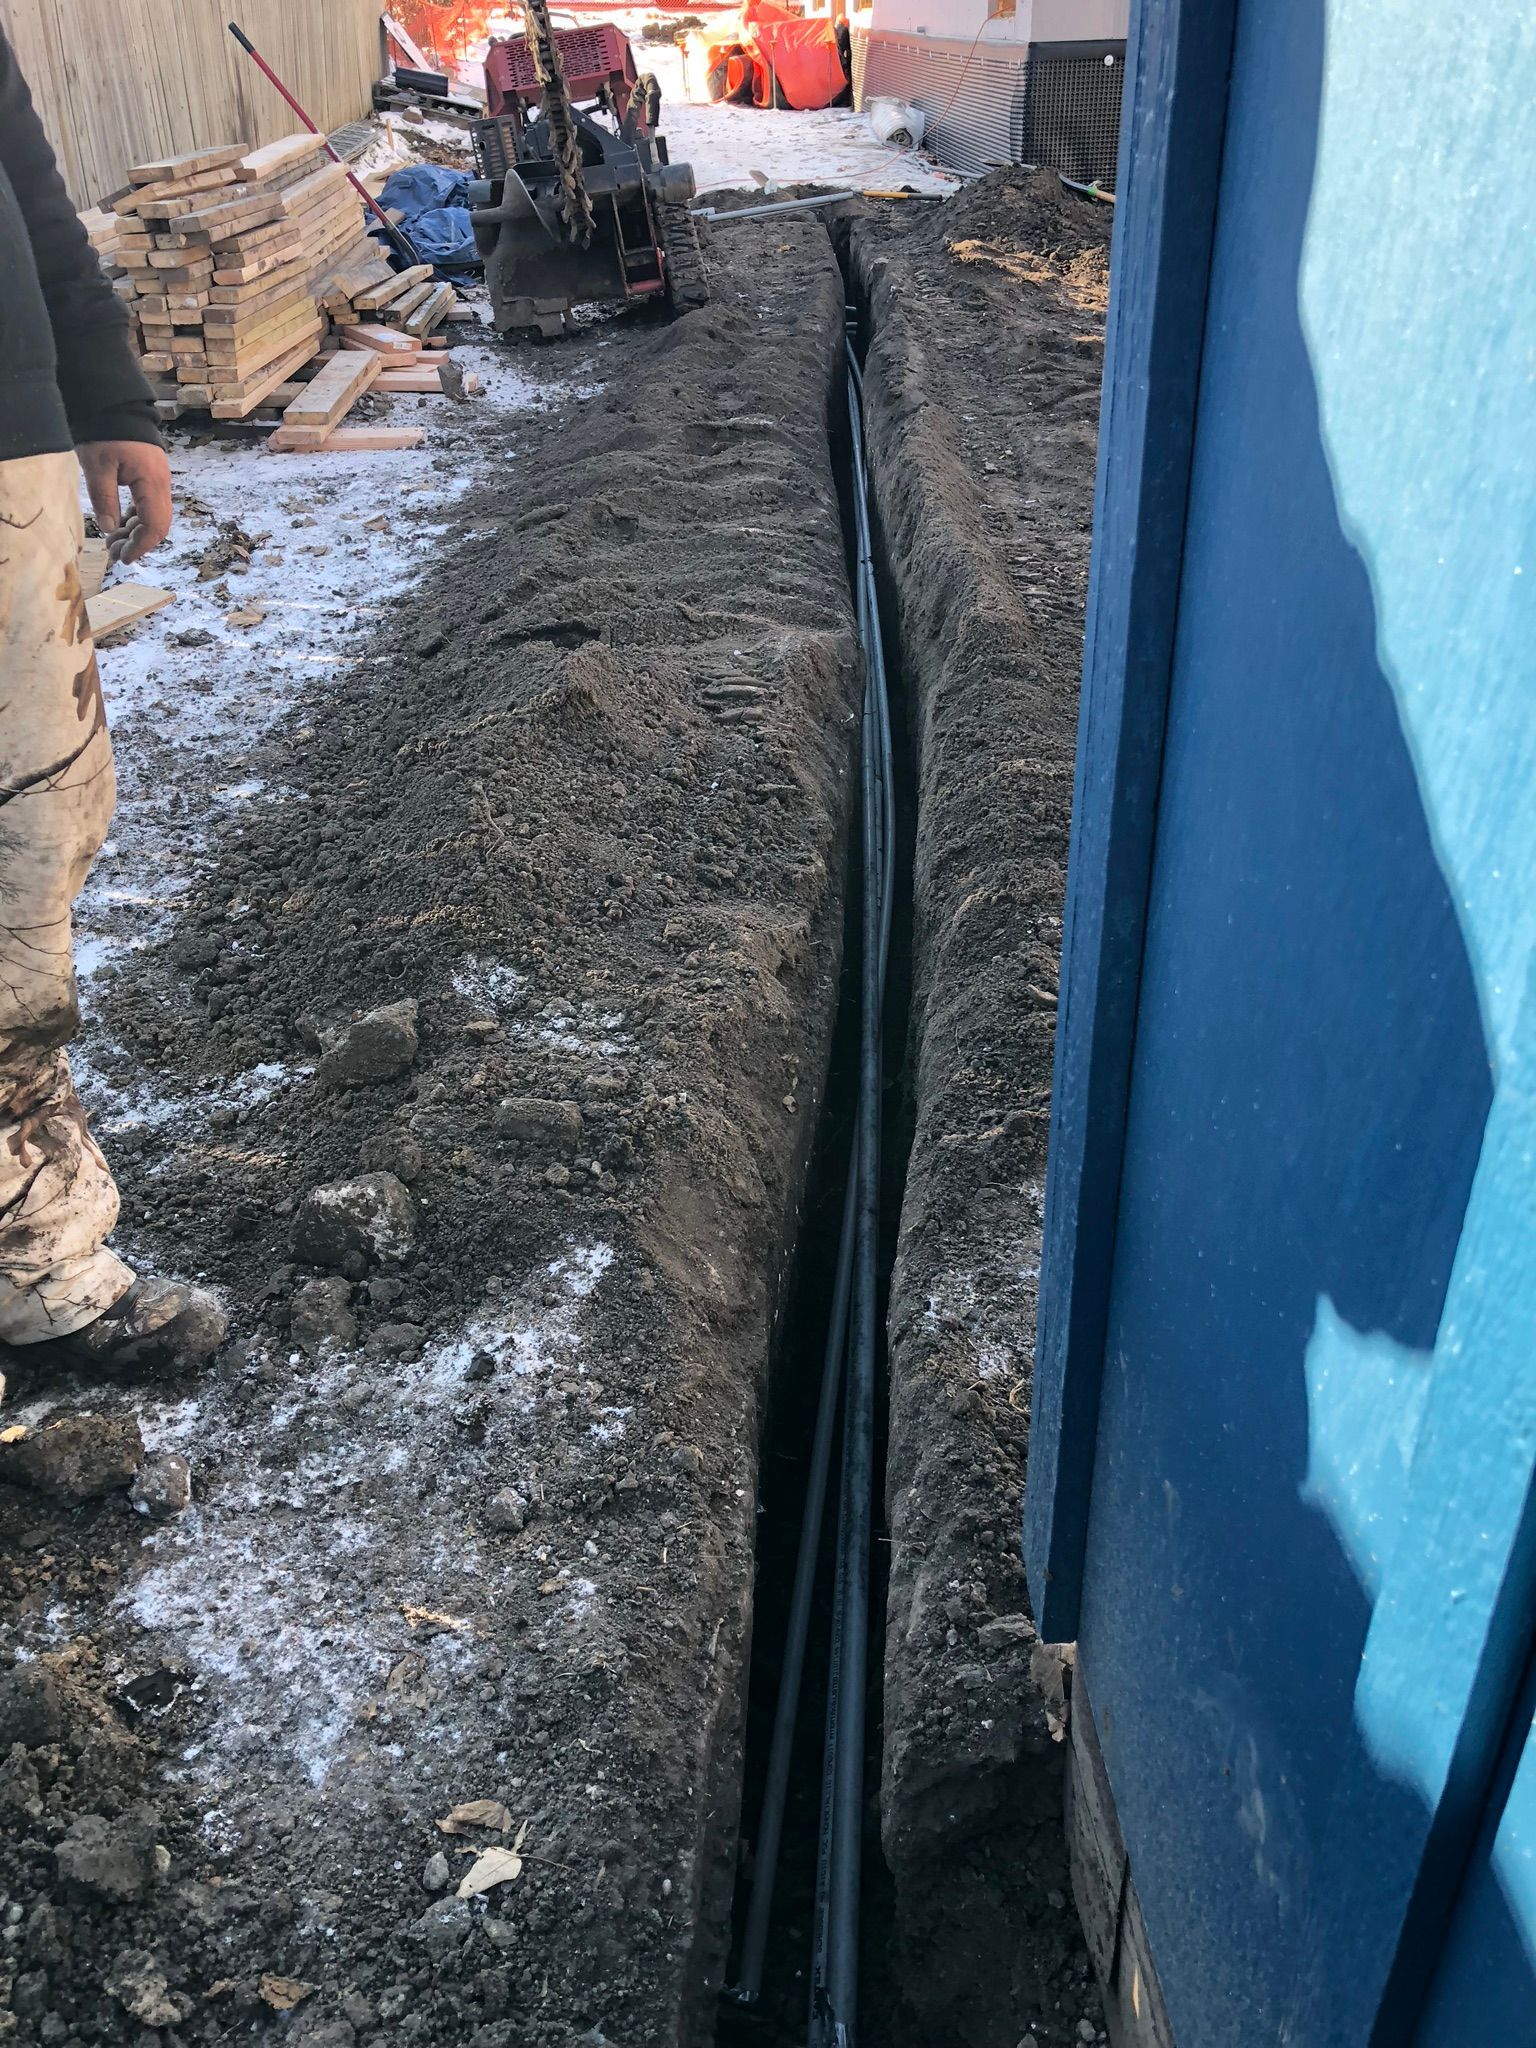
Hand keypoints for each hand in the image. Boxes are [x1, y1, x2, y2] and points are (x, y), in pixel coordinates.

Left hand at [76, 440, 173, 564]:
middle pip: (158, 524)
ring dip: (135, 532)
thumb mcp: (98, 467)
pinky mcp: (150, 475)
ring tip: (112, 540)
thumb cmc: (105, 432)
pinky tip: (119, 523)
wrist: (114, 403)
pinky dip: (135, 518)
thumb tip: (110, 529)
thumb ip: (104, 500)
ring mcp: (157, 480)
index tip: (123, 558)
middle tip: (114, 552)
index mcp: (152, 483)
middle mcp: (161, 484)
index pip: (154, 526)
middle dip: (138, 542)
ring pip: (153, 515)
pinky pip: (148, 504)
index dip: (141, 546)